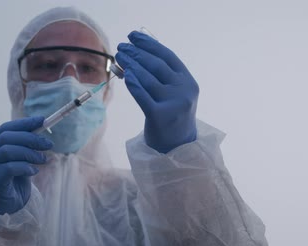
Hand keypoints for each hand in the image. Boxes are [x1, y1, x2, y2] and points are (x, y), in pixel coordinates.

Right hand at [0, 116, 52, 214]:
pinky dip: (25, 167)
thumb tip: (43, 128)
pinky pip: (9, 168)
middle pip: (7, 137)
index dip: (23, 123)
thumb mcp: (21, 159)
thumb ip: (25, 146)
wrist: (6, 206)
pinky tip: (33, 171)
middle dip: (31, 138)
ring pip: (7, 151)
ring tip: (43, 159)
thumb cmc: (14, 181)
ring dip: (30, 153)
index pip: (5, 128)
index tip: (42, 120)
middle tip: (48, 144)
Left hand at [116, 31, 198, 152]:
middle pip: (156, 65)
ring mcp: (173, 103)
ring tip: (119, 57)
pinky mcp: (160, 116)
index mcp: (188, 80)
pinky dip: (133, 84)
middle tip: (121, 47)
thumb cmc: (171, 114)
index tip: (133, 36)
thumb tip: (135, 52)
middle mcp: (183, 90)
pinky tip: (125, 74)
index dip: (149, 44)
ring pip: (148, 79)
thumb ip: (160, 75)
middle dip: (136, 53)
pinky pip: (142, 96)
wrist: (177, 146)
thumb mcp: (172, 92)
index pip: (167, 56)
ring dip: (131, 65)